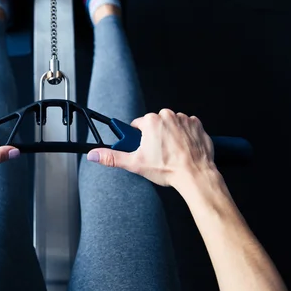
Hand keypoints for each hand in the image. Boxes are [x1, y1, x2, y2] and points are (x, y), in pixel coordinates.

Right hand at [86, 109, 215, 187]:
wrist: (195, 174)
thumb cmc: (169, 169)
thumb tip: (94, 155)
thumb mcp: (135, 163)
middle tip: (159, 153)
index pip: (138, 125)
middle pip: (155, 124)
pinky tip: (183, 148)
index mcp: (151, 121)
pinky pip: (187, 126)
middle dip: (156, 136)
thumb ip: (112, 157)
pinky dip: (185, 135)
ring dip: (170, 135)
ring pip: (171, 125)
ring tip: (172, 152)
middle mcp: (168, 116)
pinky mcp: (197, 125)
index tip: (145, 148)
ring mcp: (184, 119)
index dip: (140, 138)